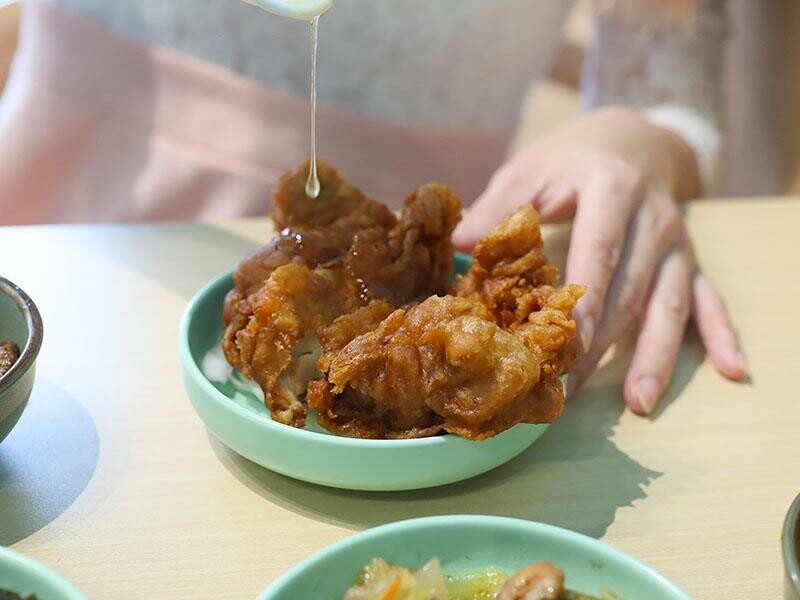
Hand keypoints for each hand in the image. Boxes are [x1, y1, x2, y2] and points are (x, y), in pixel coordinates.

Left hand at [453, 107, 746, 414]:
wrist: (634, 136)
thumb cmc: (573, 157)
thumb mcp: (531, 167)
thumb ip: (499, 205)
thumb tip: (460, 243)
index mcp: (612, 189)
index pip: (598, 250)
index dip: (583, 299)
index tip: (564, 343)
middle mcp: (653, 219)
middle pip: (629, 290)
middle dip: (599, 344)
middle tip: (567, 392)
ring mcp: (676, 243)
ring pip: (670, 304)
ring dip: (654, 355)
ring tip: (638, 402)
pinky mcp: (689, 260)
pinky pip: (709, 299)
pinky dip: (720, 334)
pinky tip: (730, 370)